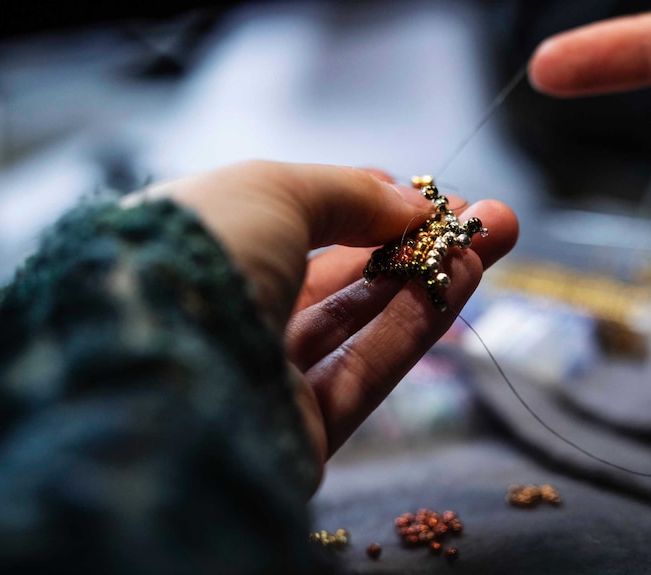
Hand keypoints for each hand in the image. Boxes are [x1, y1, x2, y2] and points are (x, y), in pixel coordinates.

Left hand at [139, 161, 517, 484]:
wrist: (159, 379)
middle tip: (481, 217)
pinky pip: (365, 370)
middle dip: (411, 242)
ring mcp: (259, 377)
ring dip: (426, 278)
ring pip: (357, 322)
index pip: (290, 223)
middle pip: (336, 274)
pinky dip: (416, 325)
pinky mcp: (295, 433)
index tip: (419, 195)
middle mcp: (224, 312)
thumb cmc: (200, 256)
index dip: (359, 206)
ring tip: (491, 239)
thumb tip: (412, 203)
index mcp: (194, 250)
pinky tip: (463, 281)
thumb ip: (349, 194)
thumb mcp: (272, 191)